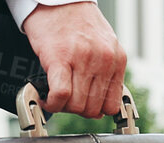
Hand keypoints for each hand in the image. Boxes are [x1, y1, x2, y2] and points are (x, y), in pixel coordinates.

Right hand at [23, 2, 126, 117]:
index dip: (95, 111)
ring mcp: (83, 59)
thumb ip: (105, 71)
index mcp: (117, 59)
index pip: (112, 104)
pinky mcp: (60, 58)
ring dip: (63, 107)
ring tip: (55, 97)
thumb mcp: (103, 46)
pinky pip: (60, 95)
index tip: (83, 106)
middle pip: (93, 108)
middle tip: (66, 101)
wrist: (58, 0)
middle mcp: (103, 60)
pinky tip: (46, 98)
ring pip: (76, 105)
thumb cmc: (77, 22)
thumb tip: (100, 102)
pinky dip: (52, 103)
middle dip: (77, 110)